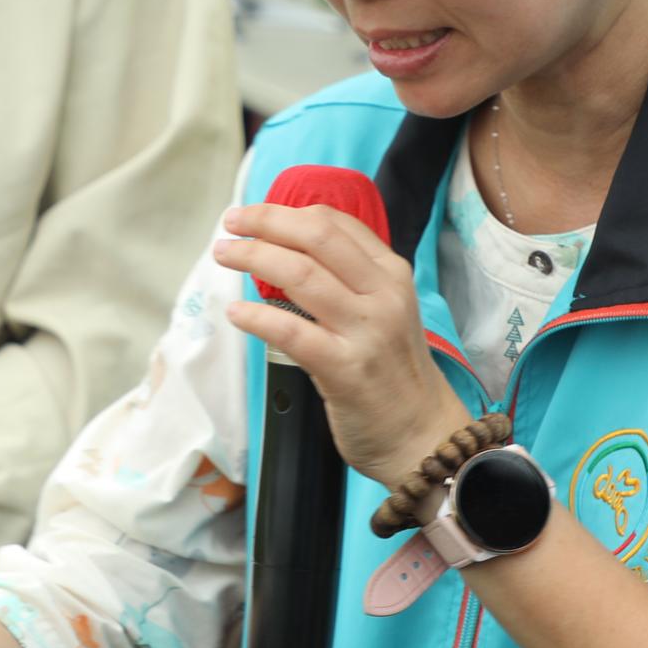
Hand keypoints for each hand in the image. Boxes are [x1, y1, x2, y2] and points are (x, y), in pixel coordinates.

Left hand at [215, 200, 463, 483]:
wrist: (423, 435)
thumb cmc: (394, 374)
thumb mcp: (385, 312)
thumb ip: (350, 281)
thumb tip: (288, 252)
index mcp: (392, 274)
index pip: (336, 223)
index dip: (286, 212)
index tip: (253, 216)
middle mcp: (383, 294)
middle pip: (316, 236)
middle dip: (266, 222)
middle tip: (231, 224)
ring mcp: (366, 331)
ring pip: (300, 275)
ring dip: (253, 257)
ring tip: (224, 256)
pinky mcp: (345, 370)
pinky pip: (291, 332)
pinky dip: (257, 317)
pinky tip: (236, 313)